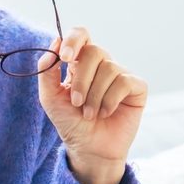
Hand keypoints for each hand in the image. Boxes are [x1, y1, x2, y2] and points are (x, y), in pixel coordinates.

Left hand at [37, 28, 146, 183]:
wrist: (89, 149)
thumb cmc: (70, 122)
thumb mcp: (50, 98)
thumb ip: (47, 71)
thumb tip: (54, 42)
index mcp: (80, 62)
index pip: (81, 34)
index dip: (74, 40)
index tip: (64, 58)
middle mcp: (102, 64)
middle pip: (94, 51)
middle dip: (82, 80)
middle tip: (76, 103)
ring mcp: (120, 74)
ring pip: (109, 68)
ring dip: (94, 96)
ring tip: (89, 113)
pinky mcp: (136, 87)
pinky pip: (124, 81)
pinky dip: (110, 100)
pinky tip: (106, 113)